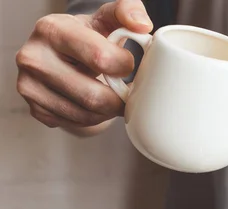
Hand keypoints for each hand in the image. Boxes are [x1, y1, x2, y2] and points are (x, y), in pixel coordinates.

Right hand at [15, 0, 152, 131]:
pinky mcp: (35, 109)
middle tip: (126, 92)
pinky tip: (93, 104)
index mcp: (52, 30)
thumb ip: (127, 11)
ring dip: (107, 112)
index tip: (127, 64)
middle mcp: (34, 58)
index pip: (100, 58)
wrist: (62, 54)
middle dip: (119, 99)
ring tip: (111, 96)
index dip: (124, 66)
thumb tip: (142, 25)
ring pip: (86, 115)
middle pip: (93, 96)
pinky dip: (93, 119)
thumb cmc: (89, 37)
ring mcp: (30, 86)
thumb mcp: (107, 18)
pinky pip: (75, 124)